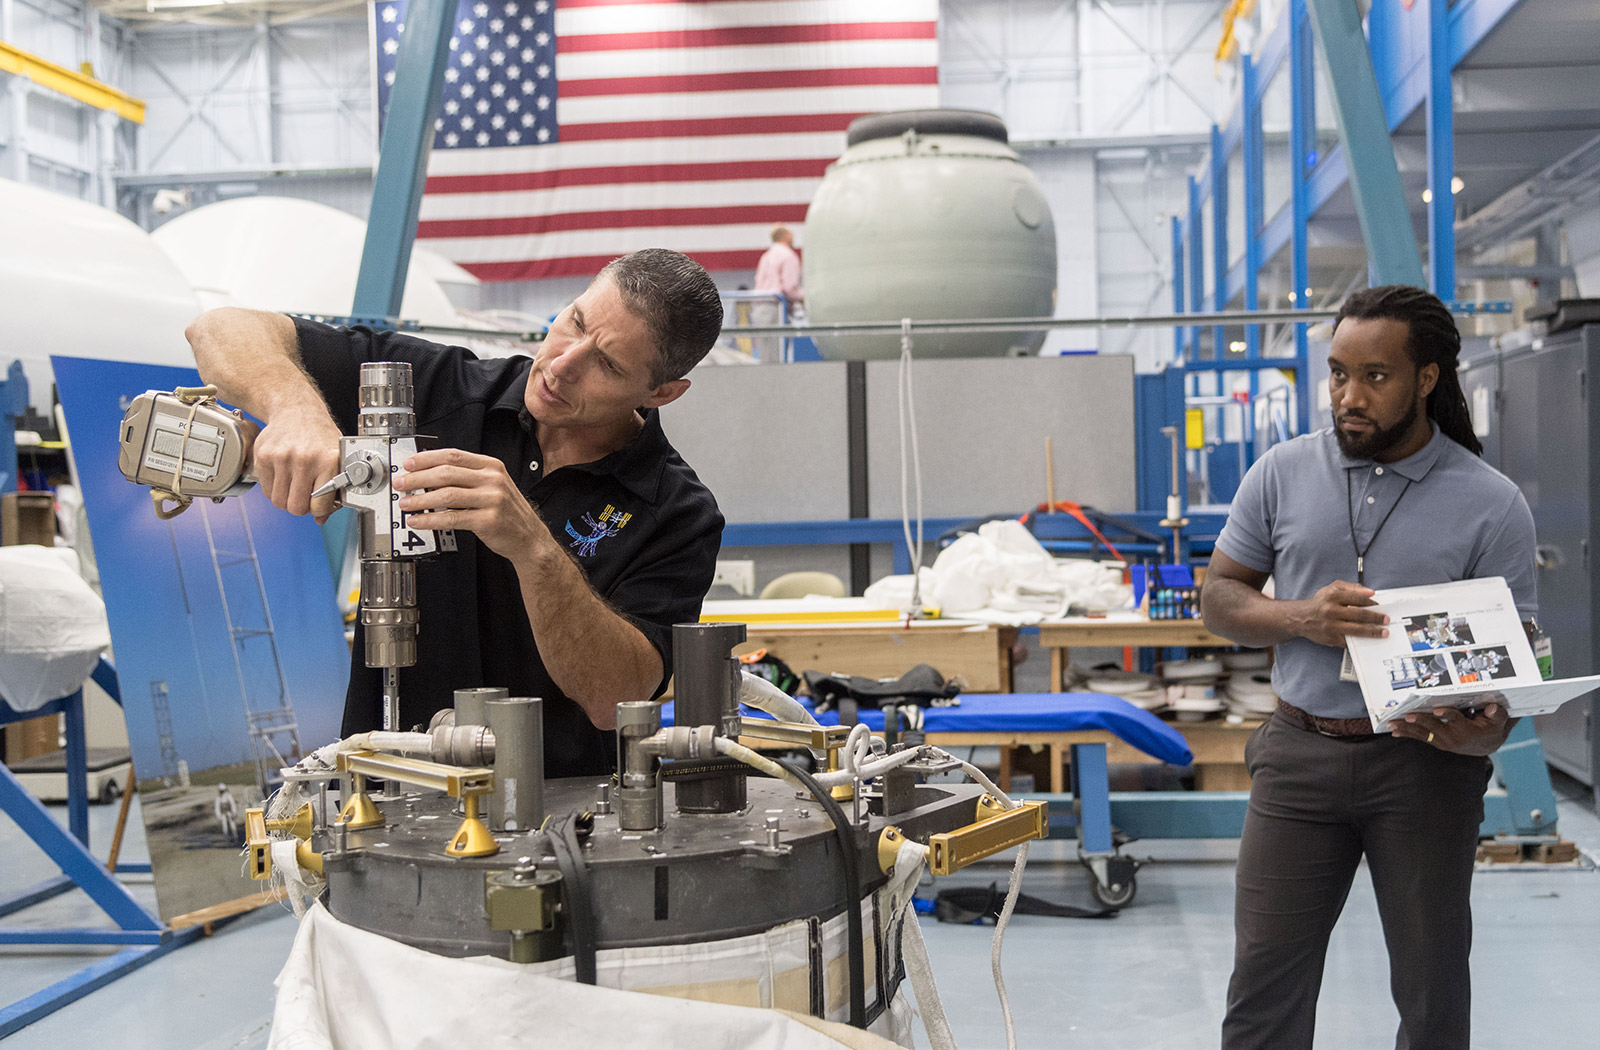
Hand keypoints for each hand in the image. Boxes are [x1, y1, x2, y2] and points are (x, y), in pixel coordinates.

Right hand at [252, 406, 342, 522]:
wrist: (295, 409)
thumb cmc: (318, 435)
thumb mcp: (336, 458)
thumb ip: (333, 490)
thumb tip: (321, 518)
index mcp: (328, 460)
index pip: (319, 505)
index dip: (319, 509)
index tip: (319, 503)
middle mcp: (304, 459)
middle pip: (296, 507)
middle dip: (301, 506)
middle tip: (305, 495)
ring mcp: (281, 458)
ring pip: (279, 502)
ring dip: (286, 498)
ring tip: (294, 483)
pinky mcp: (263, 457)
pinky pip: (266, 490)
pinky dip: (274, 488)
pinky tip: (283, 474)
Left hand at [395, 448, 550, 561]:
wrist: (529, 538)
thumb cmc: (507, 512)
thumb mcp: (493, 486)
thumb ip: (467, 477)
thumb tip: (430, 474)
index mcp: (491, 466)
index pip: (453, 455)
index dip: (427, 458)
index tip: (409, 463)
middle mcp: (493, 480)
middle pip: (447, 473)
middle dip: (418, 478)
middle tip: (402, 483)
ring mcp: (492, 500)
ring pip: (446, 495)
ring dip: (420, 500)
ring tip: (406, 503)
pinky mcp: (487, 520)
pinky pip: (451, 518)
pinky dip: (430, 520)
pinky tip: (418, 521)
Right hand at [1293, 580, 1387, 646]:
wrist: (1301, 618)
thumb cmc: (1320, 603)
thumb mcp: (1332, 588)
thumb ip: (1351, 588)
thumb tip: (1369, 592)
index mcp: (1333, 596)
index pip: (1357, 599)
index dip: (1371, 603)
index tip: (1380, 606)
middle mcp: (1331, 611)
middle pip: (1359, 615)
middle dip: (1376, 618)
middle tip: (1386, 620)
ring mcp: (1331, 626)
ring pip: (1356, 630)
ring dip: (1372, 631)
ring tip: (1383, 632)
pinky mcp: (1331, 638)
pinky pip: (1349, 641)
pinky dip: (1360, 641)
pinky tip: (1369, 641)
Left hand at [1390, 699, 1511, 755]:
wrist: (1487, 744)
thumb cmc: (1491, 727)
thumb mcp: (1499, 720)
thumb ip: (1498, 714)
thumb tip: (1493, 708)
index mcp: (1467, 730)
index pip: (1456, 720)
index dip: (1447, 714)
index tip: (1438, 710)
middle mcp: (1453, 737)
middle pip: (1434, 727)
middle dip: (1420, 720)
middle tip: (1407, 715)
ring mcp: (1443, 741)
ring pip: (1423, 733)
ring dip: (1407, 728)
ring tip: (1392, 723)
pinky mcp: (1437, 742)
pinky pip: (1420, 737)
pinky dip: (1407, 733)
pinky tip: (1394, 731)